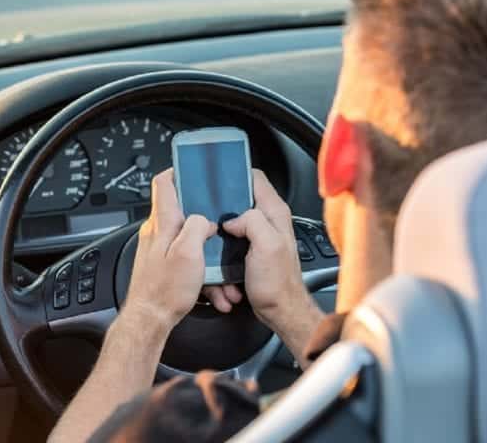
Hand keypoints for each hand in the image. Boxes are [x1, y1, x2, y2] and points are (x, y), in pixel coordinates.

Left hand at [122, 169, 216, 331]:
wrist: (150, 319)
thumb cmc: (165, 290)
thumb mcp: (189, 253)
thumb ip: (198, 227)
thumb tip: (205, 219)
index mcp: (163, 223)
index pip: (164, 183)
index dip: (178, 170)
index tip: (193, 167)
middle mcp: (157, 232)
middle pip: (180, 209)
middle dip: (203, 213)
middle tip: (219, 214)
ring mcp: (158, 248)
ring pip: (186, 237)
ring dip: (205, 249)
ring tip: (219, 265)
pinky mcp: (162, 264)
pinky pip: (185, 257)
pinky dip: (200, 267)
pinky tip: (211, 284)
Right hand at [203, 170, 311, 330]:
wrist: (280, 312)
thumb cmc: (278, 285)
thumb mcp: (267, 246)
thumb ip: (252, 221)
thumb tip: (232, 217)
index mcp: (275, 214)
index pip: (255, 178)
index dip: (236, 173)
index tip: (218, 177)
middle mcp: (267, 221)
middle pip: (239, 198)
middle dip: (222, 203)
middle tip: (206, 207)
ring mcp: (258, 236)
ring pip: (232, 220)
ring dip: (220, 228)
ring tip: (210, 233)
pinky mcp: (249, 251)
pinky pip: (230, 240)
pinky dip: (222, 246)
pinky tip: (217, 254)